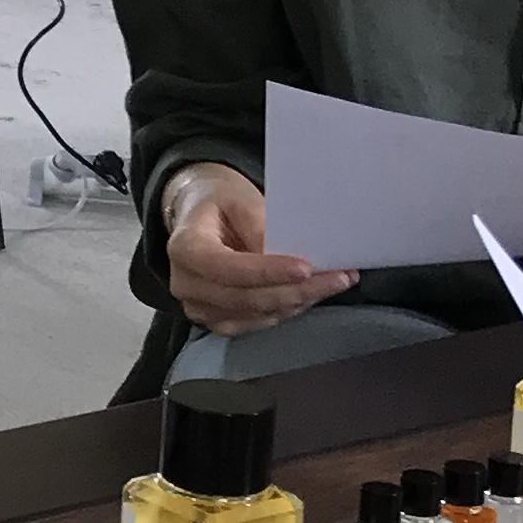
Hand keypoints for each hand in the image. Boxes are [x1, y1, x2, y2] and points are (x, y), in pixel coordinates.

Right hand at [163, 162, 355, 335]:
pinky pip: (257, 323)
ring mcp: (199, 308)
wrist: (199, 219)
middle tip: (338, 278)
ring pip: (256, 314)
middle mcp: (185, 284)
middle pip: (245, 298)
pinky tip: (310, 295)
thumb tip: (283, 254)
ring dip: (298, 301)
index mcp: (184, 248)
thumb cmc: (220, 204)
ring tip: (333, 283)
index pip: (225, 268)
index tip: (305, 268)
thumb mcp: (239, 199)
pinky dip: (287, 310)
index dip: (266, 272)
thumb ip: (259, 225)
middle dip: (295, 290)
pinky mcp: (217, 321)